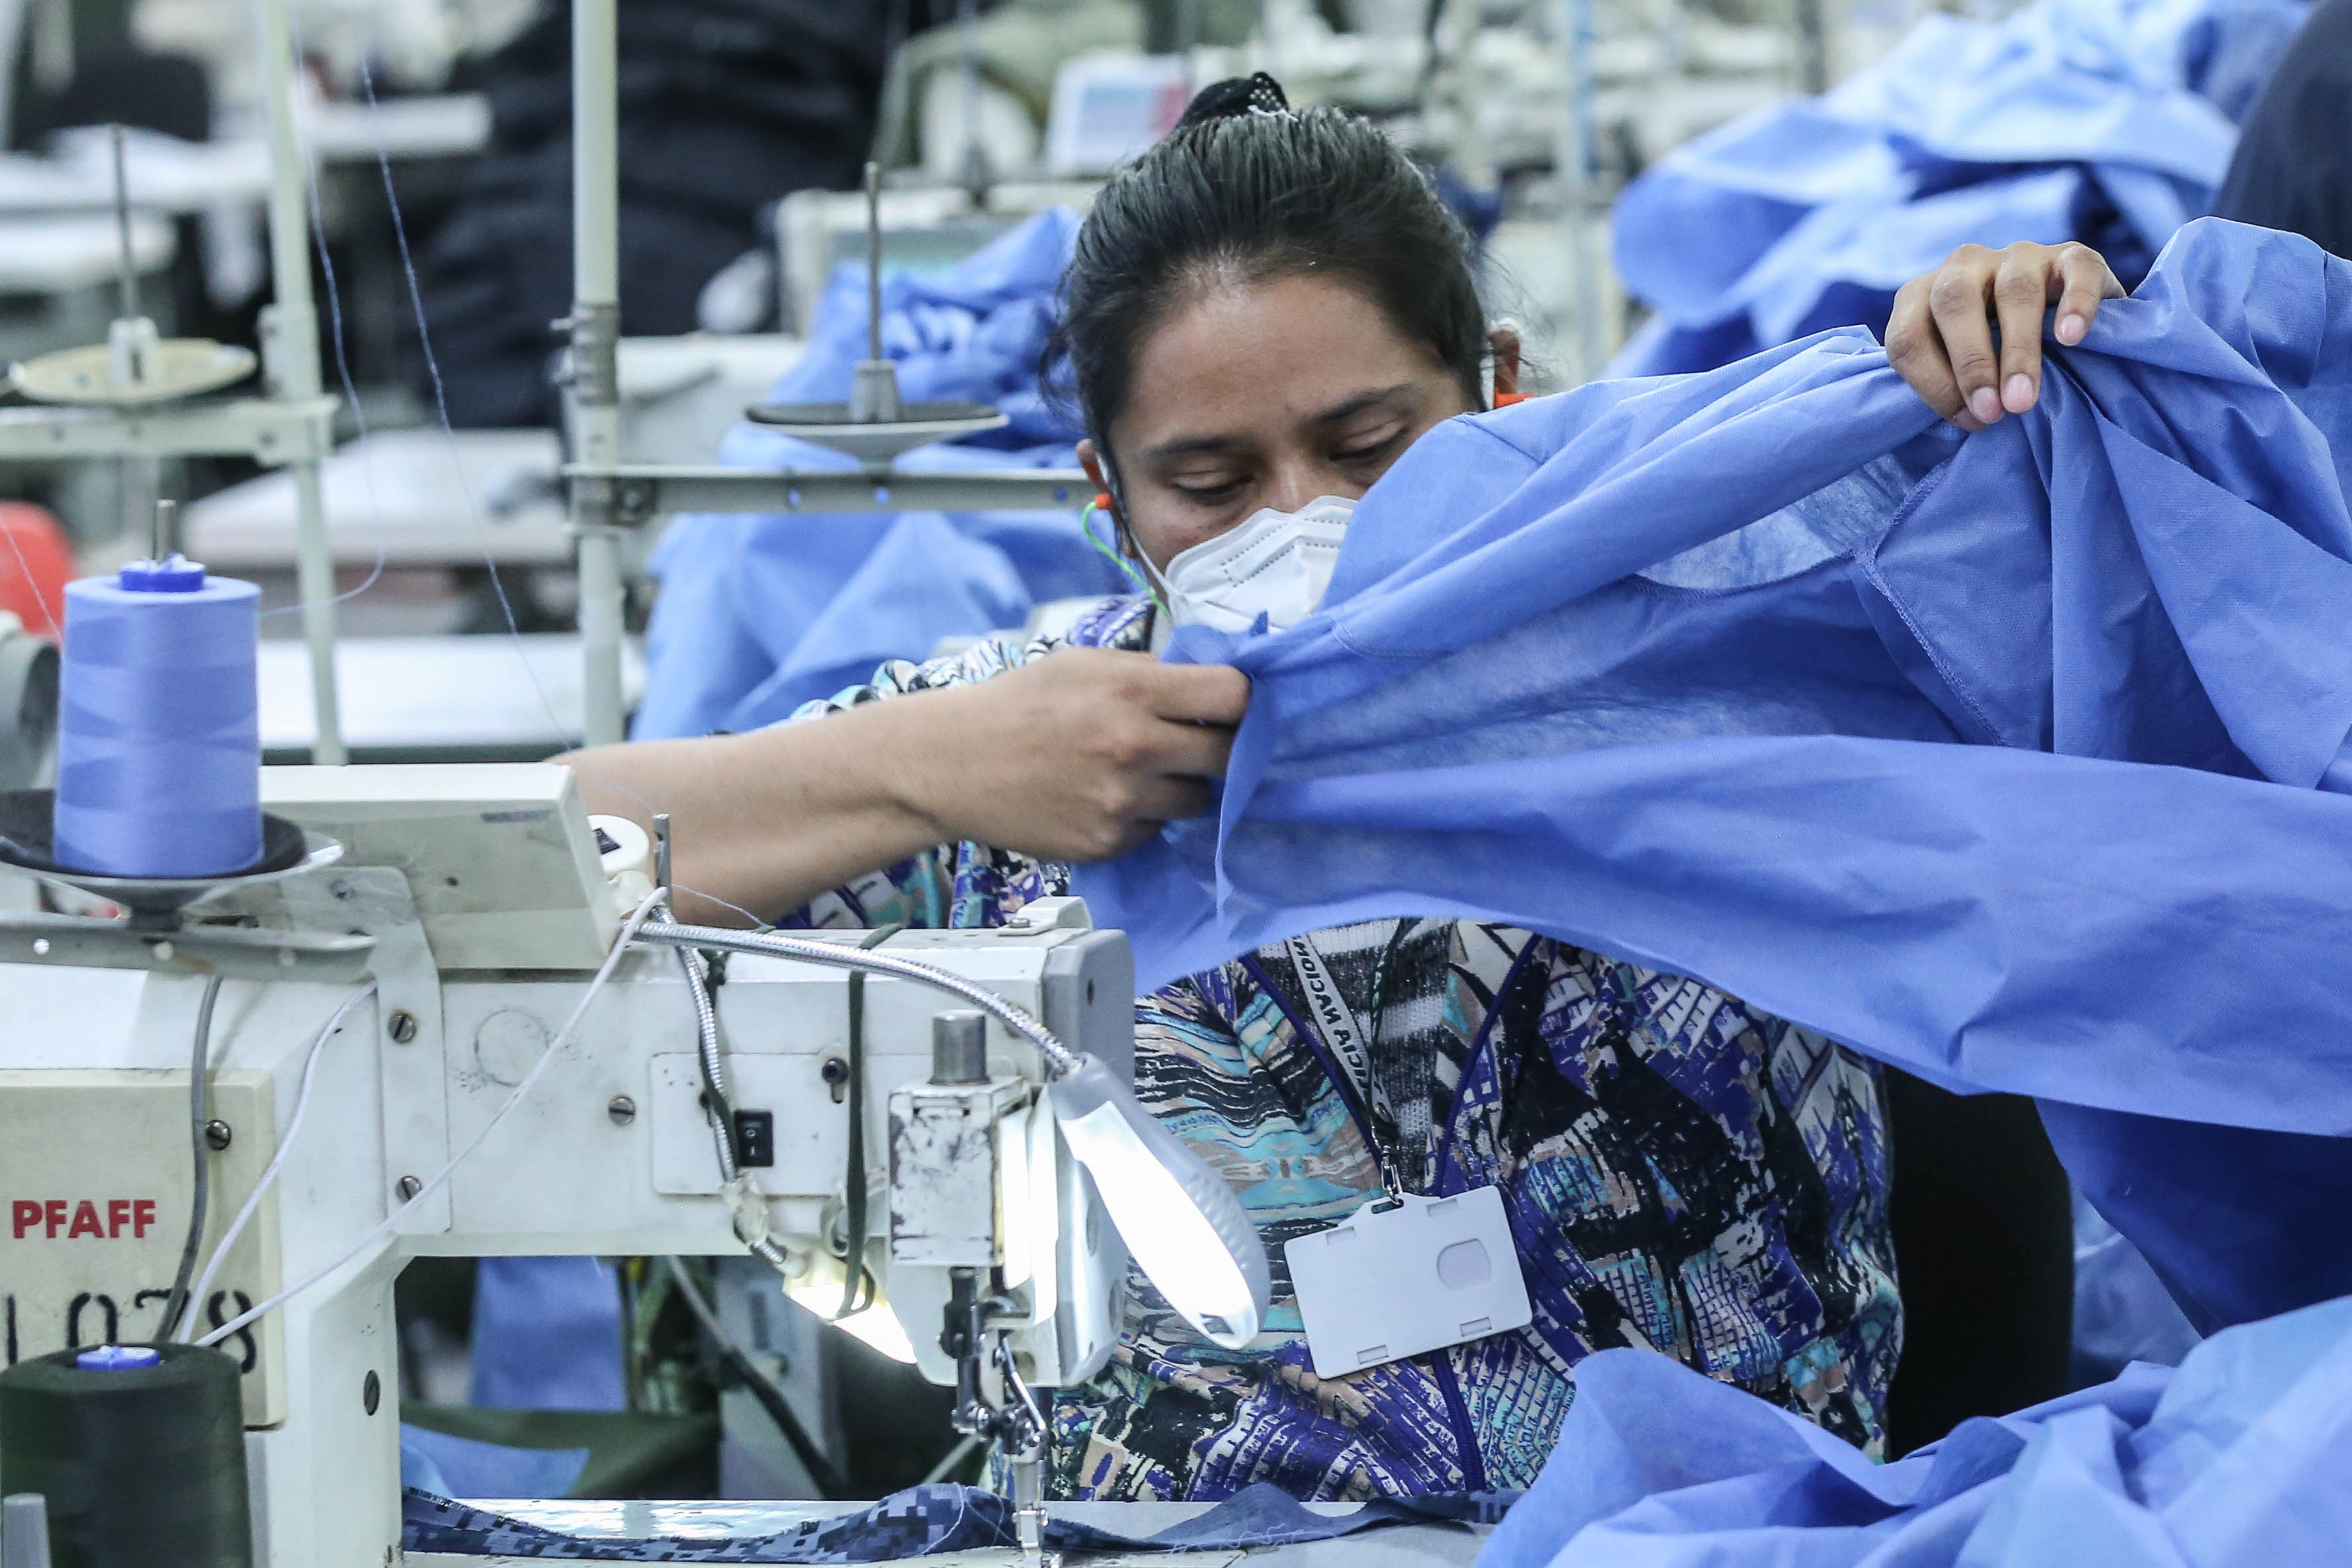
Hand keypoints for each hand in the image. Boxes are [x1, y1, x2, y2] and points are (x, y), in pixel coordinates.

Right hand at [878, 647, 1250, 861]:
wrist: (954, 764)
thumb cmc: (1021, 703)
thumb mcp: (1084, 663)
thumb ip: (1149, 672)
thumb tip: (1213, 680)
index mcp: (1134, 691)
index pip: (1235, 696)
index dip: (1242, 701)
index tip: (1232, 706)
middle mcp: (1136, 748)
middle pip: (1230, 756)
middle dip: (1223, 748)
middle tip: (1201, 742)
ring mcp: (1124, 802)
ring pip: (1197, 800)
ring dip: (1182, 786)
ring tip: (1140, 770)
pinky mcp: (1108, 842)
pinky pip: (1155, 829)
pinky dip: (1143, 815)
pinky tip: (1104, 796)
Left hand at [1888, 241, 2122, 430]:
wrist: (2064, 316)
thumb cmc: (1996, 354)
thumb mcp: (1958, 367)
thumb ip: (1949, 384)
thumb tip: (1970, 418)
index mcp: (1923, 295)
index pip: (1907, 336)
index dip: (1931, 383)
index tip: (1968, 421)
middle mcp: (1965, 266)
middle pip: (1954, 302)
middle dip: (1971, 364)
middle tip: (1991, 413)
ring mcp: (2018, 255)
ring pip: (2015, 289)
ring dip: (2018, 350)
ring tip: (2023, 398)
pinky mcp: (2073, 254)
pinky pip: (2075, 269)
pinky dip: (2076, 303)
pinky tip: (2073, 338)